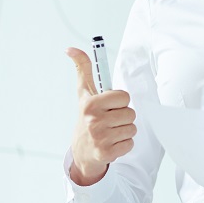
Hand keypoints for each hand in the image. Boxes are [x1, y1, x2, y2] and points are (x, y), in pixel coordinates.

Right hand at [65, 47, 136, 184]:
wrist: (81, 152)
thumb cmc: (86, 117)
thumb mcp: (83, 93)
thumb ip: (83, 68)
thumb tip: (71, 48)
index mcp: (90, 104)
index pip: (124, 97)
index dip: (119, 101)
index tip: (109, 106)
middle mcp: (94, 121)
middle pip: (131, 113)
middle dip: (123, 117)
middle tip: (110, 121)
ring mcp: (100, 138)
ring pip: (132, 129)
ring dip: (124, 131)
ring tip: (111, 132)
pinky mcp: (107, 153)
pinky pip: (130, 144)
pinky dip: (124, 145)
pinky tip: (112, 144)